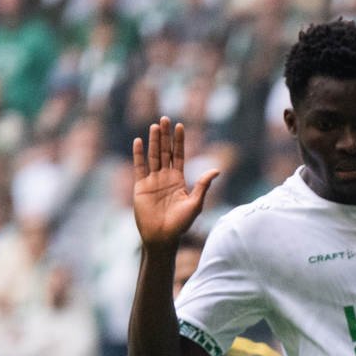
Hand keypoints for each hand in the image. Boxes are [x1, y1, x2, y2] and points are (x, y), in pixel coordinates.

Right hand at [132, 117, 218, 248]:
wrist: (162, 237)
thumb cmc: (180, 224)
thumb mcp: (195, 204)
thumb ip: (203, 186)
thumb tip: (217, 170)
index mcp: (179, 180)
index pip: (179, 156)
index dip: (179, 141)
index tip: (180, 126)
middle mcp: (165, 177)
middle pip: (165, 152)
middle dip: (165, 136)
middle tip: (165, 119)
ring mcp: (152, 181)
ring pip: (153, 156)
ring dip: (153, 141)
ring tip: (155, 126)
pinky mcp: (141, 187)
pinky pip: (139, 167)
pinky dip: (138, 154)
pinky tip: (138, 141)